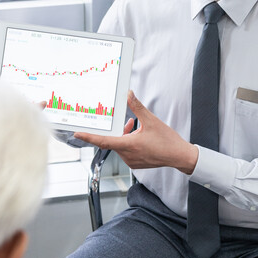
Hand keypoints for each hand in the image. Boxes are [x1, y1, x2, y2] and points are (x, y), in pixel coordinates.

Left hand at [74, 91, 198, 173]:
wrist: (179, 156)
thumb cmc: (167, 141)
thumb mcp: (151, 120)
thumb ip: (137, 107)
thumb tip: (128, 95)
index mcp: (129, 145)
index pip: (103, 141)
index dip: (89, 137)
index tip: (77, 134)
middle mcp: (127, 155)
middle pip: (113, 141)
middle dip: (116, 130)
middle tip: (125, 121)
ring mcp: (132, 161)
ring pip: (119, 145)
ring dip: (124, 135)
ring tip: (134, 125)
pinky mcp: (136, 163)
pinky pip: (126, 151)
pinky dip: (128, 142)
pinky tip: (137, 134)